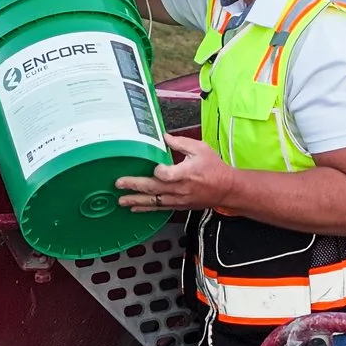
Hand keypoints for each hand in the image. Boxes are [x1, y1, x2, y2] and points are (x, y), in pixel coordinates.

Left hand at [118, 135, 234, 212]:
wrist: (227, 190)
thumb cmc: (214, 168)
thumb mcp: (201, 149)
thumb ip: (181, 143)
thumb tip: (164, 136)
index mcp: (186, 173)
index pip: (167, 174)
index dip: (158, 171)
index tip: (154, 166)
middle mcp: (180, 188)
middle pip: (154, 188)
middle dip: (134, 186)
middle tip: (118, 184)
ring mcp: (178, 199)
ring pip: (154, 201)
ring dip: (136, 200)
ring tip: (121, 200)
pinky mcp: (179, 205)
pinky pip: (160, 208)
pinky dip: (146, 209)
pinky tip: (134, 208)